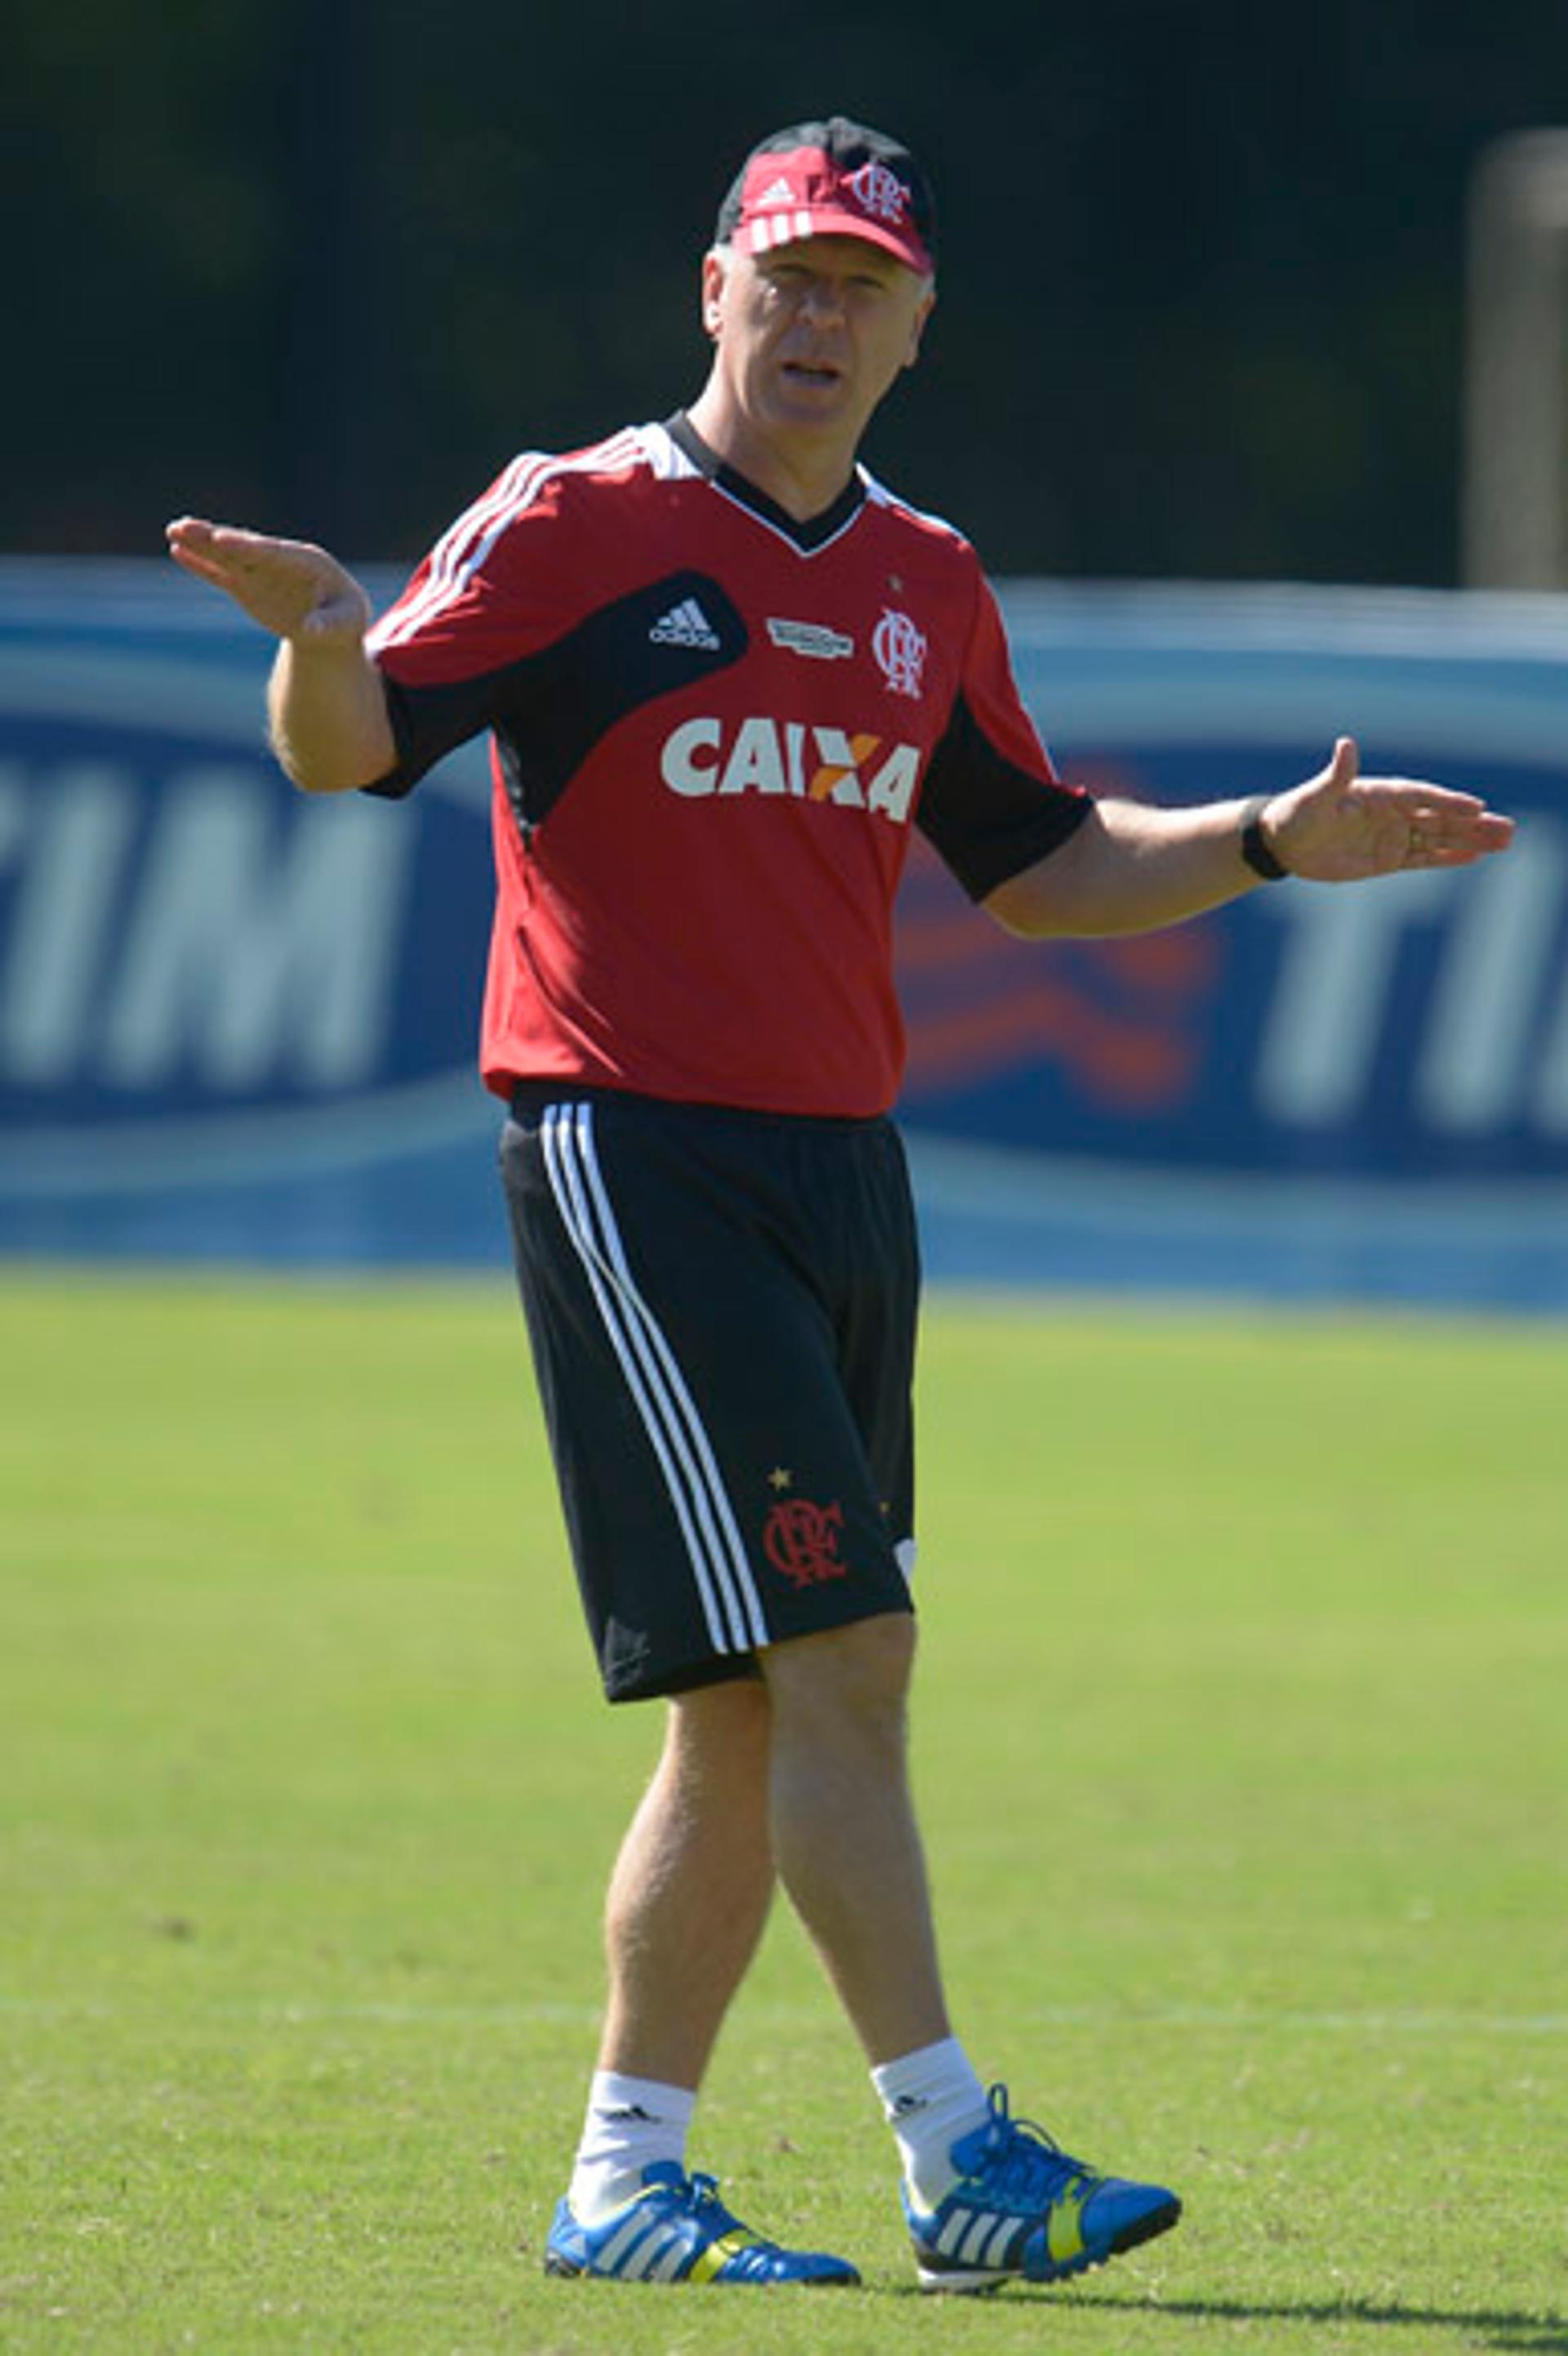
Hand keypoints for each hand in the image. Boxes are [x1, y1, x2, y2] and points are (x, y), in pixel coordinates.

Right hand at [164, 518, 371, 644]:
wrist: (336, 622)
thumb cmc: (345, 618)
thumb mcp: (345, 623)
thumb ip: (327, 624)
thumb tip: (310, 630)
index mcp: (305, 562)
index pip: (271, 552)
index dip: (245, 546)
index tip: (221, 539)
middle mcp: (278, 561)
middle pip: (242, 547)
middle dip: (213, 538)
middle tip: (185, 527)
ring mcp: (260, 572)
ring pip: (226, 556)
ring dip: (200, 544)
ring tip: (173, 530)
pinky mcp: (248, 585)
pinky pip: (221, 574)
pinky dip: (201, 565)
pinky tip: (178, 551)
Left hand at [1264, 737, 1515, 880]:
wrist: (1282, 842)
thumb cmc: (1295, 813)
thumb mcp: (1315, 795)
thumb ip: (1336, 775)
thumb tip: (1346, 744)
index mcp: (1379, 794)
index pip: (1421, 797)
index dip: (1447, 802)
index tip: (1475, 806)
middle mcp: (1392, 813)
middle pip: (1440, 818)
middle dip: (1472, 824)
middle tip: (1507, 828)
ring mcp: (1392, 836)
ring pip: (1438, 838)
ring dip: (1469, 840)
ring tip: (1503, 842)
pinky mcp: (1387, 859)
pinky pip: (1423, 858)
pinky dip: (1447, 857)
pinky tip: (1474, 857)